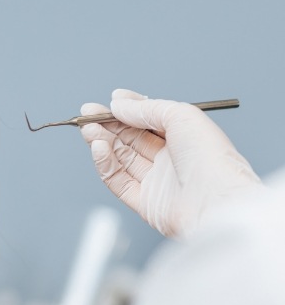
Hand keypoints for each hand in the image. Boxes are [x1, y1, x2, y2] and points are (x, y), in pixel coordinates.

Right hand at [80, 89, 261, 236]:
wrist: (217, 203)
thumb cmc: (211, 159)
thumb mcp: (181, 116)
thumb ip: (146, 108)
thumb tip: (118, 104)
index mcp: (184, 138)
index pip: (149, 121)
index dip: (128, 110)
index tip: (109, 102)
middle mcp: (170, 159)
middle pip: (130, 139)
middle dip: (108, 125)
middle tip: (87, 114)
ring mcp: (156, 181)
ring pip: (120, 158)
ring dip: (102, 141)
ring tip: (88, 129)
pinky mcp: (144, 202)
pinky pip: (117, 180)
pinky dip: (104, 163)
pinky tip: (98, 148)